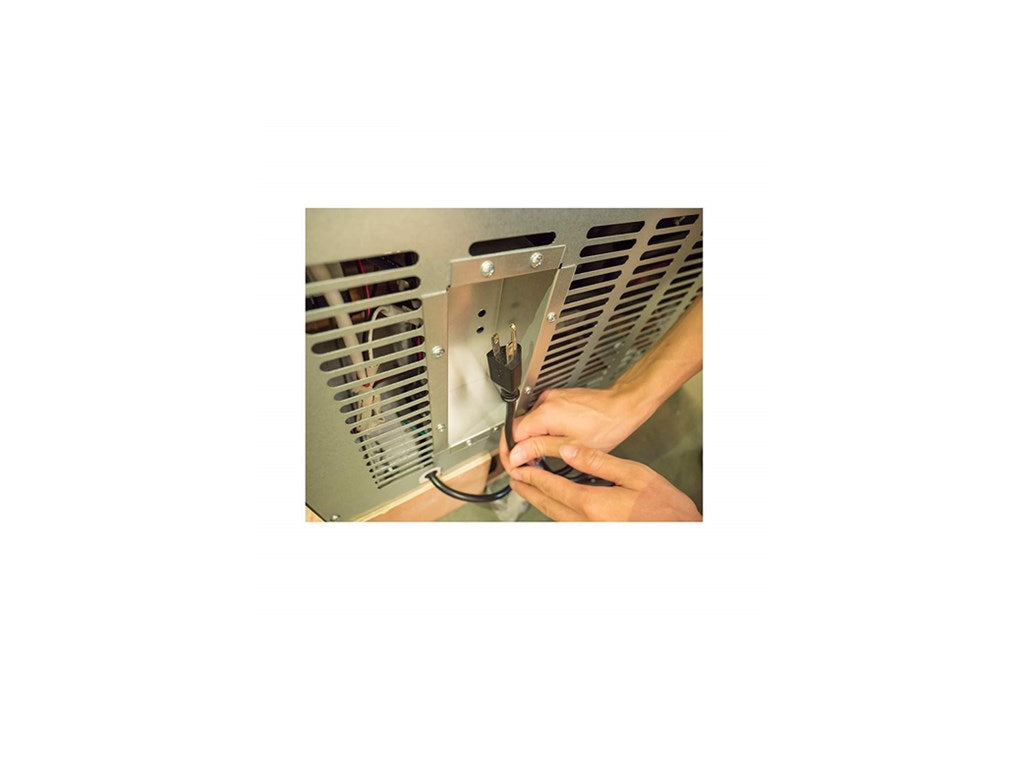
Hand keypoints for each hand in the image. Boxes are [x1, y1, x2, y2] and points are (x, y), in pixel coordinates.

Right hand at [500, 387, 646, 472]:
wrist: (623, 406)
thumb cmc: (606, 426)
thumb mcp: (570, 446)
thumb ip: (539, 449)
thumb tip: (516, 455)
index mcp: (545, 414)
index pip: (512, 434)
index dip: (510, 453)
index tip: (514, 466)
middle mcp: (545, 402)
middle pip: (517, 427)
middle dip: (518, 448)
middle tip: (524, 466)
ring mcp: (551, 398)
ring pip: (529, 421)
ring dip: (529, 439)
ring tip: (537, 457)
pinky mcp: (558, 398)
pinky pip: (540, 415)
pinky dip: (540, 430)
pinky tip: (549, 442)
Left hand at [508, 444, 700, 521]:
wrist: (682, 533)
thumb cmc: (666, 508)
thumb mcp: (634, 474)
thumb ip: (598, 462)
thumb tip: (569, 452)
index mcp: (594, 504)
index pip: (553, 487)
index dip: (533, 477)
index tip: (520, 468)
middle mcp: (587, 524)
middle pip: (548, 506)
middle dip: (529, 491)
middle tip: (516, 480)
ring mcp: (591, 535)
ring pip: (556, 518)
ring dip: (541, 502)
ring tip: (531, 490)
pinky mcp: (597, 539)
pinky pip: (569, 525)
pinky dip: (558, 512)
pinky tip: (558, 505)